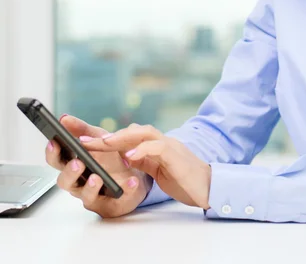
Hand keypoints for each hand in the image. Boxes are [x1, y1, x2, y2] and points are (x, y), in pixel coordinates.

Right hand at [45, 115, 152, 217]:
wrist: (137, 172)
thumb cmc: (111, 156)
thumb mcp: (98, 138)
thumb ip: (82, 129)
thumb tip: (64, 118)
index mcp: (74, 165)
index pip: (57, 161)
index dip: (53, 153)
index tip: (54, 142)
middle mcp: (79, 183)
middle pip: (65, 182)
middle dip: (69, 173)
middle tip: (77, 163)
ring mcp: (94, 196)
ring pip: (85, 196)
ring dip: (90, 186)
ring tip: (97, 177)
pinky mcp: (111, 206)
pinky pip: (115, 201)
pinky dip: (124, 190)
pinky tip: (132, 181)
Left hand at [84, 124, 211, 209]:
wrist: (208, 186)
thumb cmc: (184, 179)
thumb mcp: (158, 170)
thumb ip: (144, 160)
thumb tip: (126, 156)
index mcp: (155, 145)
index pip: (128, 136)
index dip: (107, 138)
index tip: (85, 141)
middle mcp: (161, 141)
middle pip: (132, 131)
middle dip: (108, 135)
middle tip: (84, 140)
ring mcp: (169, 145)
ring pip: (143, 133)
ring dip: (121, 138)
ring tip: (104, 143)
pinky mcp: (175, 154)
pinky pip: (157, 147)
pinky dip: (142, 149)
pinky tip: (129, 156)